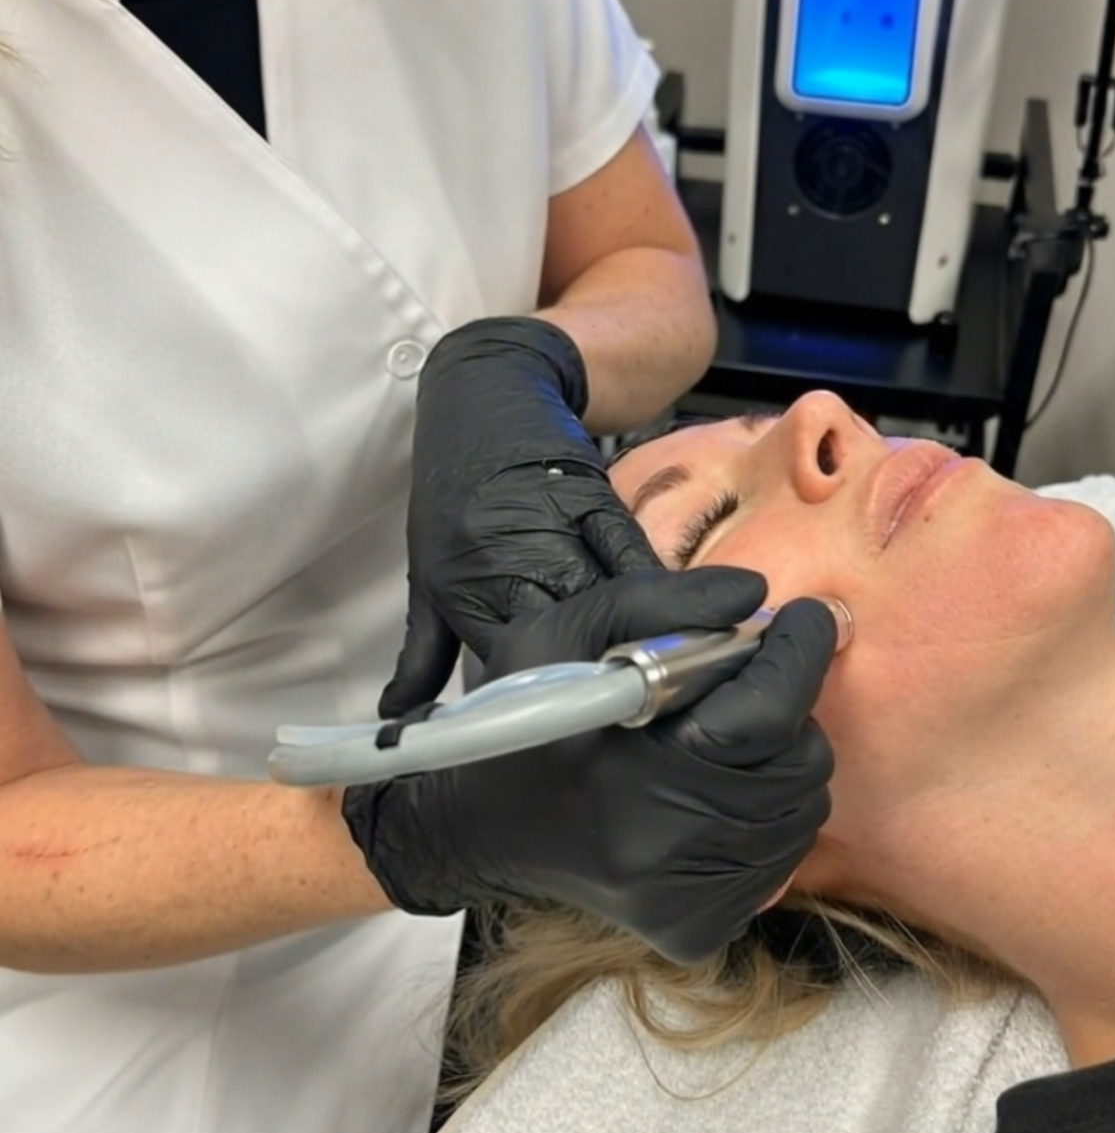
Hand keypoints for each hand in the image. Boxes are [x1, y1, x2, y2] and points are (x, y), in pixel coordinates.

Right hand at [343, 570, 836, 963]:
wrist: (474, 828)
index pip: (765, 714)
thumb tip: (757, 595)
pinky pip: (781, 860)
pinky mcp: (697, 928)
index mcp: (632, 773)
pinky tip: (719, 787)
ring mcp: (685, 900)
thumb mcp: (565, 631)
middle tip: (753, 678)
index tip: (803, 618)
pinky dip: (769, 814)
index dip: (797, 655)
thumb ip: (661, 599)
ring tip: (729, 733)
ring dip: (783, 758)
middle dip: (789, 706)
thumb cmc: (521, 715)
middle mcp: (665, 852)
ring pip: (801, 812)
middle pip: (799, 764)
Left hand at [382, 316, 659, 717]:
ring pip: (605, 603)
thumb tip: (406, 720)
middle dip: (599, 685)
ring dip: (640, 645)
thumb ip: (423, 654)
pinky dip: (659, 595)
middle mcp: (508, 561)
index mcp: (466, 587)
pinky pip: (631, 558)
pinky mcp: (594, 499)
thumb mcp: (425, 572)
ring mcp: (553, 529)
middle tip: (635, 725)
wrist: (483, 391)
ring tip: (679, 689)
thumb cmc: (454, 484)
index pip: (510, 665)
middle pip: (564, 641)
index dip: (545, 706)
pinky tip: (690, 624)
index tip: (573, 741)